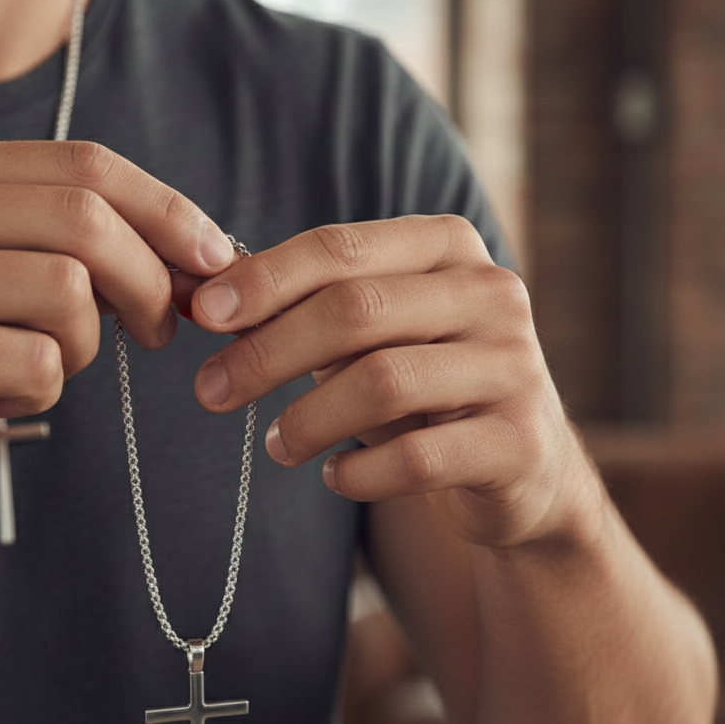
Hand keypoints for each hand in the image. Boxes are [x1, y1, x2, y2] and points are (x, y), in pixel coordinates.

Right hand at [0, 140, 236, 518]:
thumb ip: (76, 249)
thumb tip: (197, 259)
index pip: (89, 165)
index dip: (169, 211)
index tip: (216, 257)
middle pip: (89, 221)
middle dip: (152, 283)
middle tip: (161, 330)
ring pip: (71, 293)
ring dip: (84, 346)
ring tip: (40, 364)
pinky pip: (41, 364)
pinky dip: (42, 390)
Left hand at [189, 215, 590, 547]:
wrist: (521, 467)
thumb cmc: (425, 386)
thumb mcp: (373, 336)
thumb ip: (307, 309)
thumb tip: (206, 301)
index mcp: (447, 247)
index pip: (340, 249)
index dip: (265, 280)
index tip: (203, 313)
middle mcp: (490, 294)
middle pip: (355, 310)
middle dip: (268, 352)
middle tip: (211, 390)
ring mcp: (512, 367)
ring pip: (382, 383)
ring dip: (308, 419)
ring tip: (276, 445)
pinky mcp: (517, 442)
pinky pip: (415, 458)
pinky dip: (358, 472)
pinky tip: (334, 476)